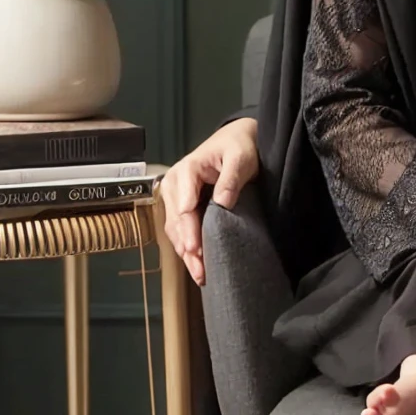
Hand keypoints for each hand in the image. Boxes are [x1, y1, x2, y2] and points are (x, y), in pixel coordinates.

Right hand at [160, 117, 260, 285]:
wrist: (236, 140)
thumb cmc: (239, 146)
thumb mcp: (240, 157)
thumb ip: (231, 177)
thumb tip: (223, 203)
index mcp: (185, 171)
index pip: (184, 206)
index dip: (189, 229)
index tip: (196, 249)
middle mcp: (174, 185)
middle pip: (177, 222)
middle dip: (187, 248)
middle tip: (200, 270)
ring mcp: (176, 197)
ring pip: (176, 230)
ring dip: (186, 253)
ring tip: (199, 274)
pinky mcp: (183, 207)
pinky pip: (181, 230)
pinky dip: (188, 248)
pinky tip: (196, 265)